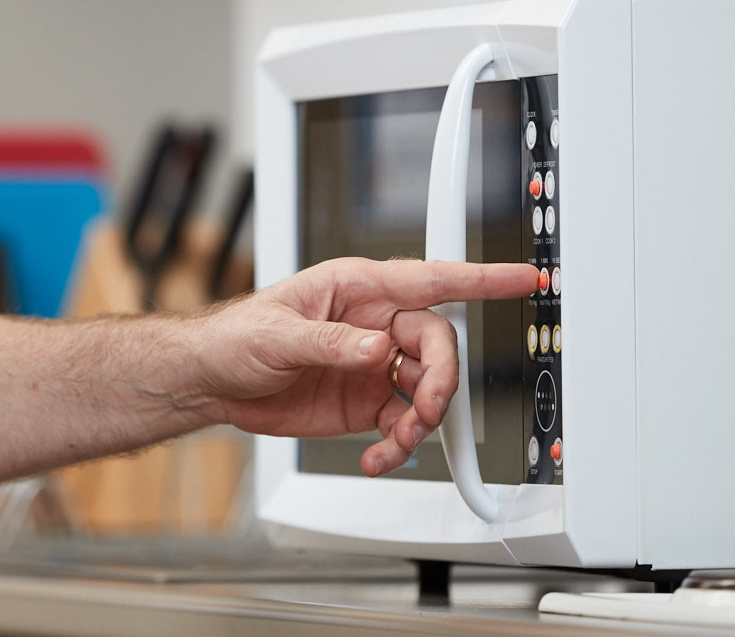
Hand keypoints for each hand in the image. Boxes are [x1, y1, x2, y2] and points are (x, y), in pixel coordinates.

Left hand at [195, 257, 539, 476]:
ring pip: (427, 388)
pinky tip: (378, 457)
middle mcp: (375, 323)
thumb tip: (377, 348)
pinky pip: (403, 423)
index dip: (481, 277)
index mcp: (357, 288)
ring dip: (422, 421)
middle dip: (440, 382)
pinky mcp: (366, 400)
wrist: (212, 381)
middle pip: (437, 345)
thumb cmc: (236, 337)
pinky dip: (398, 446)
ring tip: (396, 444)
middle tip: (424, 412)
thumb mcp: (277, 335)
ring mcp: (373, 364)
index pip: (431, 279)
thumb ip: (331, 342)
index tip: (522, 278)